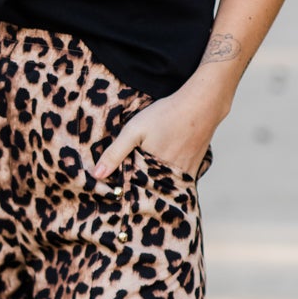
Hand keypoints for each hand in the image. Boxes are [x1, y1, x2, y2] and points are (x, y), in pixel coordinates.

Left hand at [93, 88, 224, 181]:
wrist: (201, 105)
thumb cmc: (165, 115)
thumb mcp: (134, 130)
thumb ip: (115, 153)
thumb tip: (96, 175)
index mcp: (152, 172)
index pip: (133, 192)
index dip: (124, 192)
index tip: (114, 193)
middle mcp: (170, 178)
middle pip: (150, 193)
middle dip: (139, 193)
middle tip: (127, 193)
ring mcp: (185, 175)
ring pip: (165, 189)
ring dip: (155, 188)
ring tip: (144, 185)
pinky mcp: (194, 169)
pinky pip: (179, 183)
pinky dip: (169, 181)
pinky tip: (162, 175)